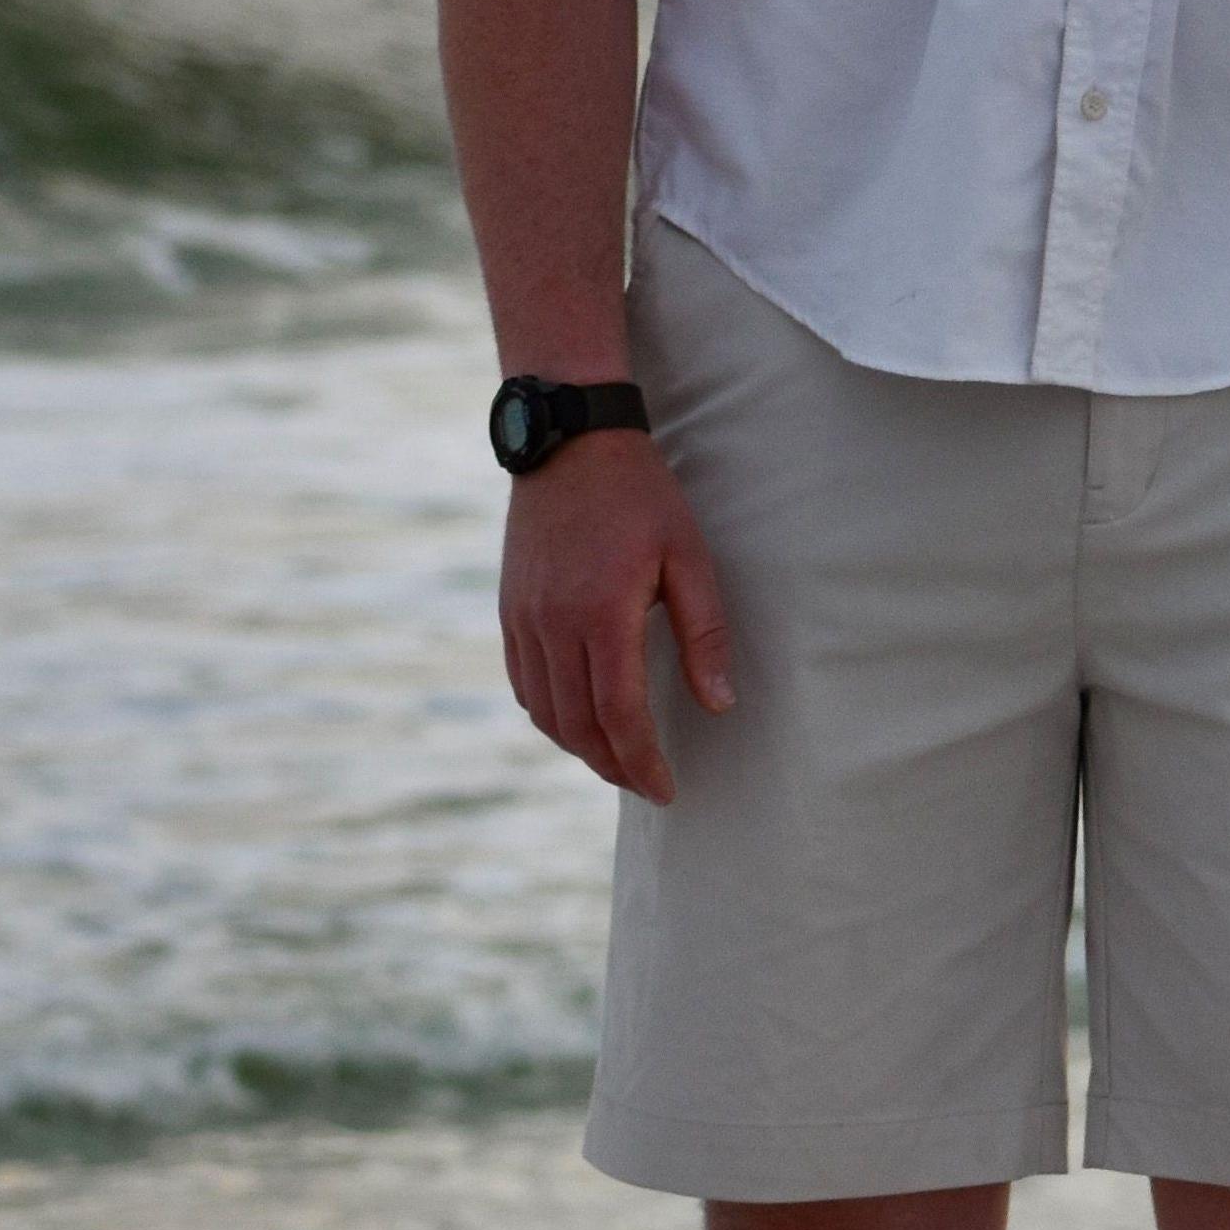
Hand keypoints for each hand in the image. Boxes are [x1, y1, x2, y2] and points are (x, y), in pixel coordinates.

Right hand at [499, 432, 734, 802]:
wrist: (569, 439)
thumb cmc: (641, 496)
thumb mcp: (689, 556)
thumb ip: (704, 634)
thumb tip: (719, 705)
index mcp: (601, 613)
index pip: (618, 714)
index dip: (642, 762)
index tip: (666, 790)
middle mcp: (553, 624)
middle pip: (577, 726)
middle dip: (614, 766)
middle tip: (648, 785)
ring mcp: (524, 618)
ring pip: (544, 713)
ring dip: (581, 747)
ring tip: (619, 760)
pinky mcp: (510, 609)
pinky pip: (524, 684)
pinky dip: (550, 716)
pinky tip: (578, 721)